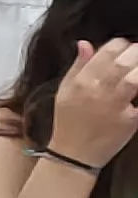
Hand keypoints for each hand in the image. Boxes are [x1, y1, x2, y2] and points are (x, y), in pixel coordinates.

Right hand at [52, 38, 137, 165]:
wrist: (74, 154)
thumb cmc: (68, 121)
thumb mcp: (65, 90)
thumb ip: (77, 66)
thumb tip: (85, 43)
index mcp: (82, 80)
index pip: (108, 50)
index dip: (121, 45)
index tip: (125, 47)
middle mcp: (99, 91)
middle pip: (125, 61)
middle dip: (136, 53)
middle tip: (137, 56)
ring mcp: (116, 106)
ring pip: (136, 79)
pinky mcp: (130, 121)